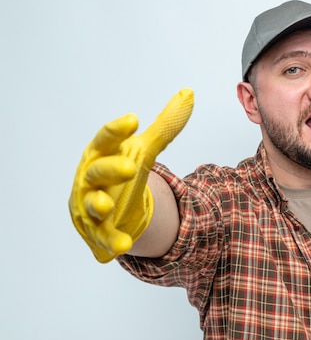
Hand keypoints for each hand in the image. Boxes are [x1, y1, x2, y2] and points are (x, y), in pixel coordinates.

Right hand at [69, 89, 193, 262]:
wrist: (106, 206)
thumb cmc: (121, 170)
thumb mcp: (143, 149)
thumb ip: (165, 126)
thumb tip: (189, 94)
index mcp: (101, 154)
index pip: (105, 139)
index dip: (116, 130)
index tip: (133, 120)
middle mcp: (91, 178)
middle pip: (97, 171)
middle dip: (111, 169)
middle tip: (130, 166)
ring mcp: (91, 204)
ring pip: (93, 204)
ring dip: (99, 205)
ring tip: (108, 205)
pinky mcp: (96, 229)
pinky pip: (103, 235)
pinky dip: (111, 240)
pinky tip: (124, 244)